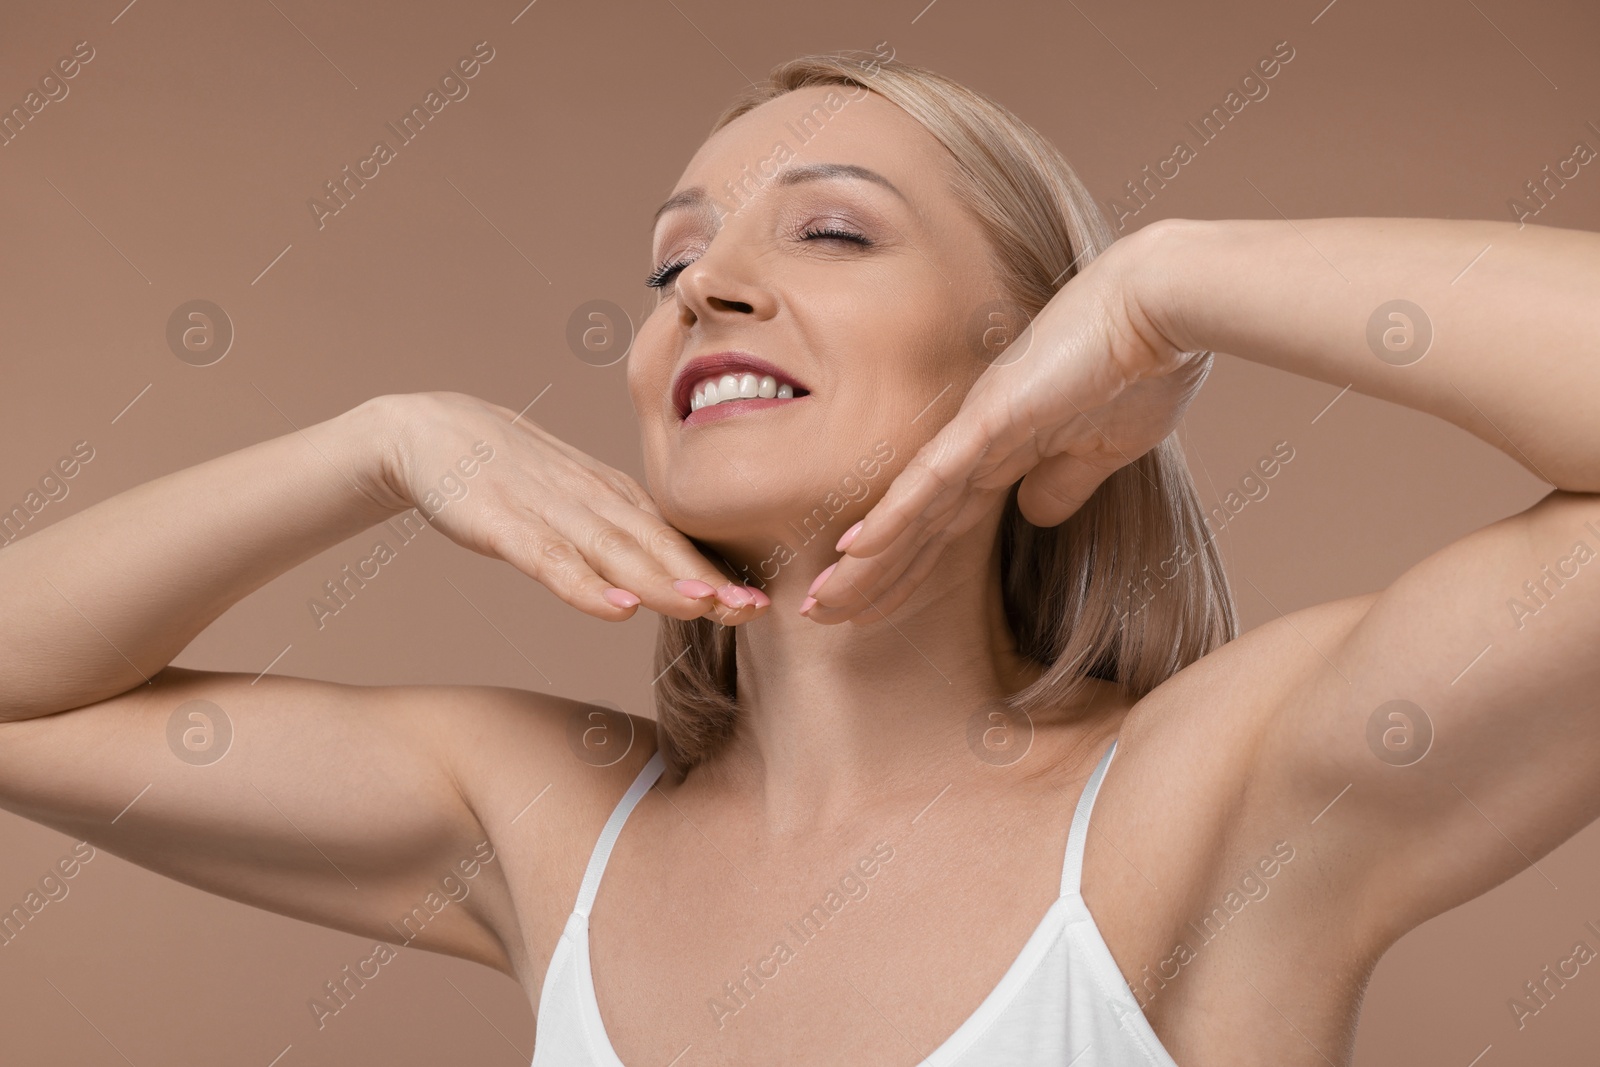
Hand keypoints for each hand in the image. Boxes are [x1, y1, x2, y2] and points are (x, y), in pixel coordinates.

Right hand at [368, 391, 767, 623]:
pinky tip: (617, 609)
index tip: (761, 603)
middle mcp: (592, 498)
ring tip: (706, 608)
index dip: (717, 571)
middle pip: (657, 545)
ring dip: (662, 581)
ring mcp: (548, 509)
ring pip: (614, 552)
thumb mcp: (574, 501)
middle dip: (707, 579)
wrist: (430, 429)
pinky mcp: (503, 524)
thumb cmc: (511, 475)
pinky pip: (551, 560)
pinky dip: (585, 586)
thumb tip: (671, 576)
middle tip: (754, 610)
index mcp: (612, 496)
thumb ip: (618, 535)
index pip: (674, 539)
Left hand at [803, 233, 1211, 624]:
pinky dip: (895, 515)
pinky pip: (934, 477)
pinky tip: (856, 548)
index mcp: (1005, 448)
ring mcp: (979, 428)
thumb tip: (1035, 515)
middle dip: (868, 575)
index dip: (906, 567)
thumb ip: (1064, 481)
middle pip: (912, 523)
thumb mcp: (1105, 448)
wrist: (1163, 304)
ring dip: (866, 560)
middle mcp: (978, 440)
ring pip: (910, 508)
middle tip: (820, 612)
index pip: (942, 522)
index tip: (869, 605)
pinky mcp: (992, 417)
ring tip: (822, 600)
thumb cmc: (1144, 366)